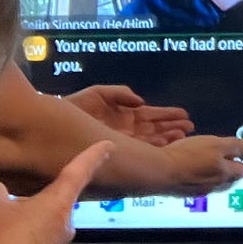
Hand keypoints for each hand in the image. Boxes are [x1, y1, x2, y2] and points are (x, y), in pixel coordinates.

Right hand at [0, 140, 113, 243]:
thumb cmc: (2, 240)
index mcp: (59, 202)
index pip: (80, 171)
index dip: (93, 155)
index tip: (108, 145)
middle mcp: (67, 222)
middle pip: (57, 199)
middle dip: (38, 198)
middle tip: (12, 202)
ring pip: (46, 222)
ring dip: (30, 220)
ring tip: (2, 228)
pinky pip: (39, 242)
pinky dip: (25, 239)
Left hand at [62, 84, 193, 145]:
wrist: (51, 126)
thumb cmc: (74, 107)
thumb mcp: (97, 93)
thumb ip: (119, 93)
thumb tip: (140, 100)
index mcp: (125, 114)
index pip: (151, 115)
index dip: (168, 115)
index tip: (184, 116)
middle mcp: (127, 129)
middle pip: (155, 128)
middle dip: (172, 127)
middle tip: (190, 128)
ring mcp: (122, 140)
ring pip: (150, 140)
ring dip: (167, 138)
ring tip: (183, 137)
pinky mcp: (114, 149)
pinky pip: (137, 149)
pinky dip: (152, 148)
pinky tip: (166, 148)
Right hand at [158, 135, 242, 196]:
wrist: (159, 172)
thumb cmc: (186, 158)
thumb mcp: (216, 144)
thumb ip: (233, 146)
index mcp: (224, 173)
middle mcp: (213, 185)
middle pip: (229, 180)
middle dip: (236, 174)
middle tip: (240, 170)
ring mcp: (198, 189)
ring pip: (215, 184)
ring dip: (220, 178)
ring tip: (220, 172)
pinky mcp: (183, 190)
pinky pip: (199, 185)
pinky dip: (204, 179)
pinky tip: (198, 174)